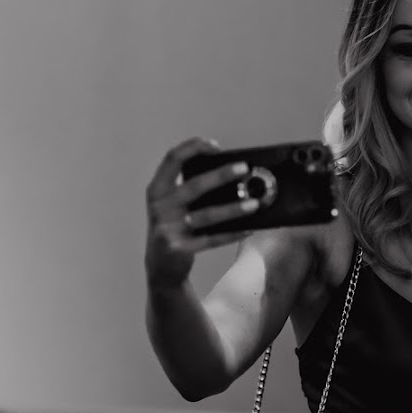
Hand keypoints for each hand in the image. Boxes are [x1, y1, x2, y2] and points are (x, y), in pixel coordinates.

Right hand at [145, 137, 258, 291]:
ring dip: (233, 209)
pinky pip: (211, 239)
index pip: (172, 159)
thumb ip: (191, 190)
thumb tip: (231, 175)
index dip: (193, 147)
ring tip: (254, 204)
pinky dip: (232, 234)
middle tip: (244, 168)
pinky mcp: (178, 248)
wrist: (161, 266)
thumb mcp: (174, 206)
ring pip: (206, 215)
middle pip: (193, 186)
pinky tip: (248, 229)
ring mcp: (167, 228)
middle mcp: (160, 206)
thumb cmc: (175, 228)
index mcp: (157, 189)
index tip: (216, 146)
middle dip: (221, 175)